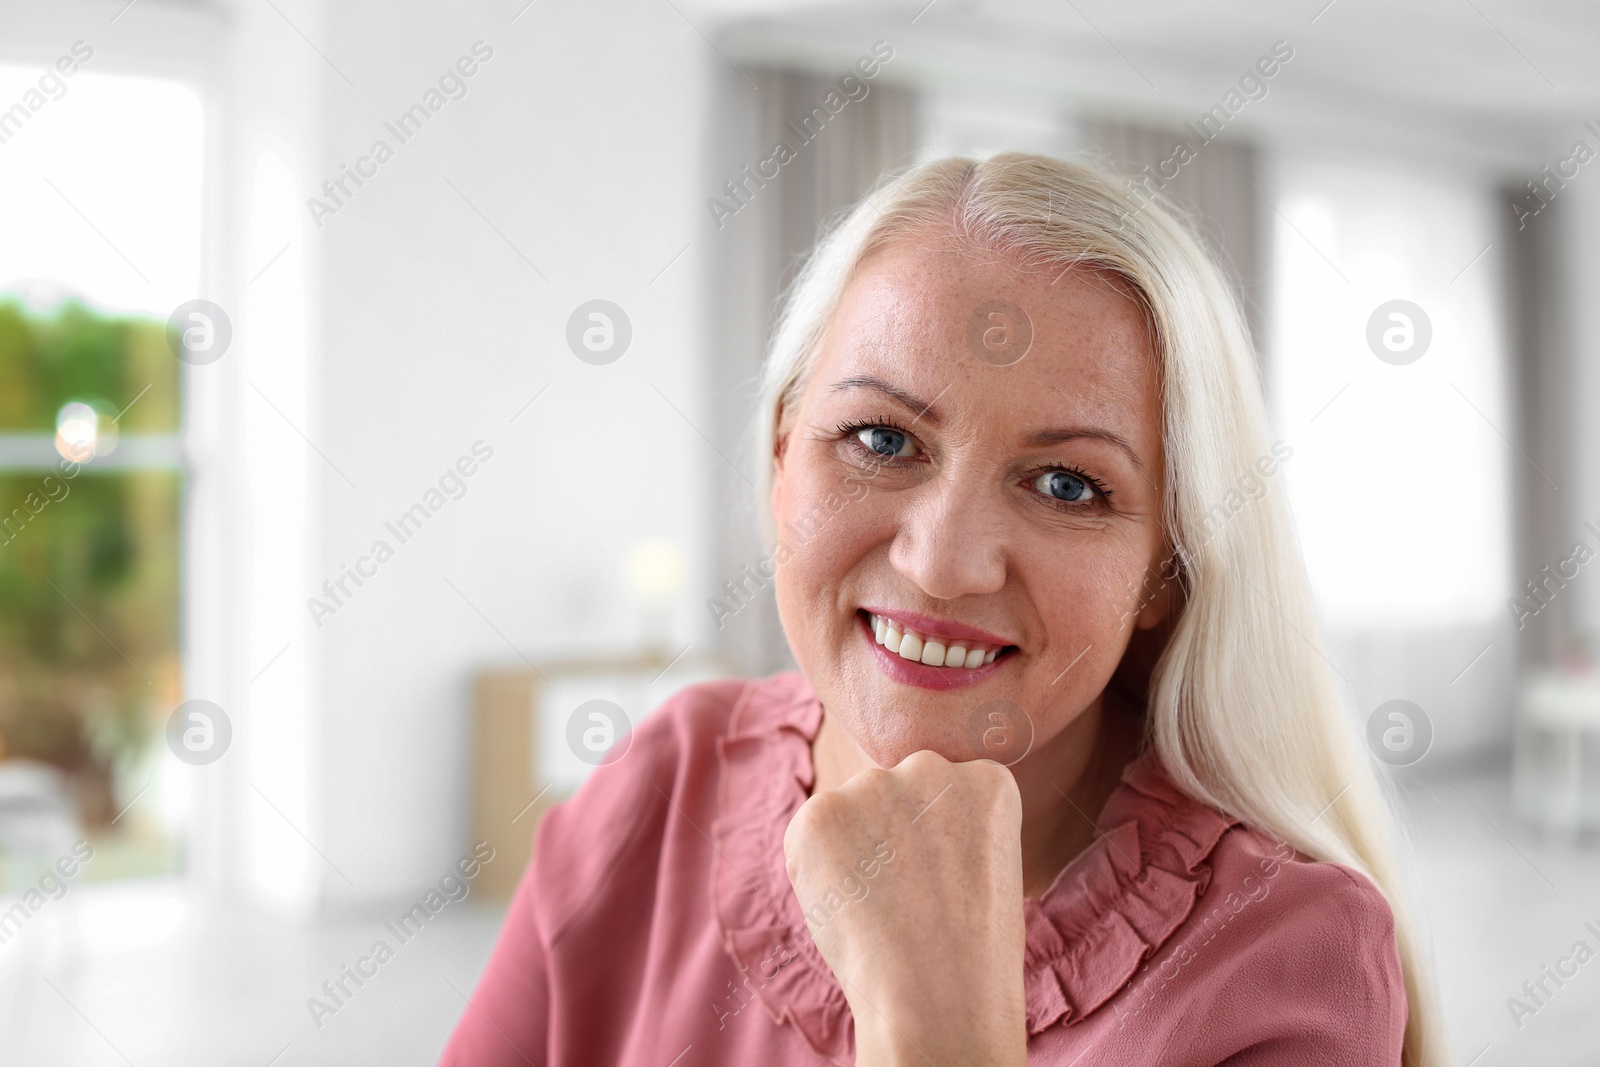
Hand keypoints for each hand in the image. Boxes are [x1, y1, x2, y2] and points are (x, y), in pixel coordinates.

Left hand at [782, 749, 1027, 1066]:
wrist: (938, 995)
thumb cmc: (971, 952)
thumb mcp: (988, 867)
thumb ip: (949, 827)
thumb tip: (893, 824)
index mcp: (986, 780)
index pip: (944, 795)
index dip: (936, 846)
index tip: (944, 884)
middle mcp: (930, 766)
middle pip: (894, 795)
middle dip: (890, 837)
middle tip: (905, 900)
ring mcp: (873, 784)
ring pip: (850, 814)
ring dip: (852, 853)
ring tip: (878, 909)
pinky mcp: (821, 812)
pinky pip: (809, 836)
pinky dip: (816, 871)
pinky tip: (849, 907)